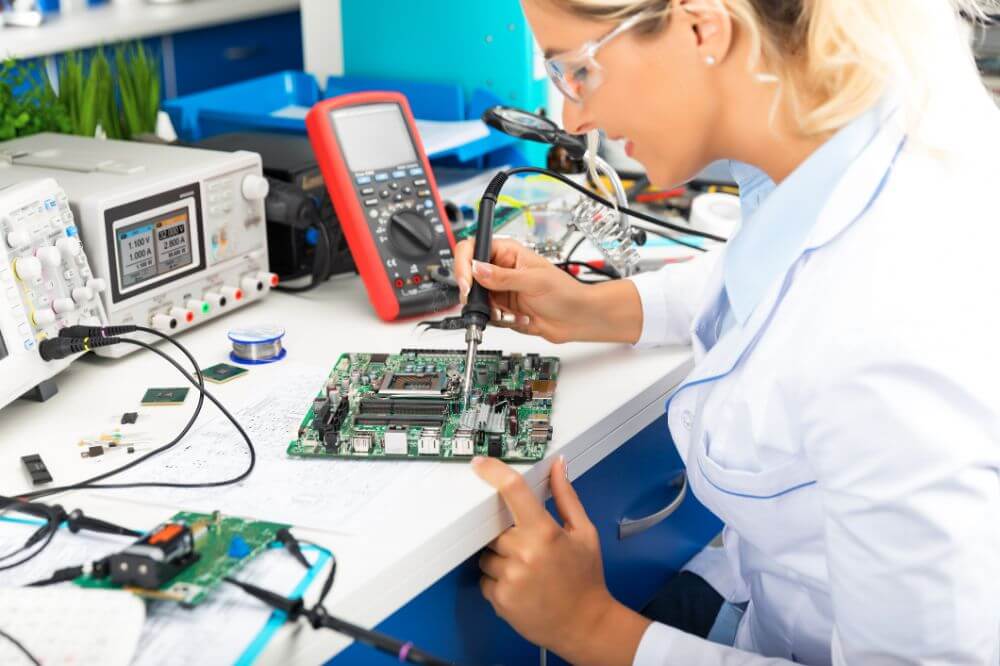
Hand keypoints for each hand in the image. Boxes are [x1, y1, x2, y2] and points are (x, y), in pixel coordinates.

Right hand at [453, 237, 587, 342]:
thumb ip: (503, 277)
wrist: (576, 318)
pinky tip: (519, 319)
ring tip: (510, 314)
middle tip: (485, 304)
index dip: (465, 263)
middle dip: (474, 293)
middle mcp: (500, 269)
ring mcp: (500, 290)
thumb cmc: (565, 292)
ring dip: (491, 310)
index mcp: (508, 252)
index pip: (474, 248)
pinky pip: (488, 315)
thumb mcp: (534, 281)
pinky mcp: (502, 309)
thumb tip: (477, 269)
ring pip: (476, 299)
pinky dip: (500, 321)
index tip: (467, 283)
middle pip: (469, 275)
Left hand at [473, 456, 650, 664]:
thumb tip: (558, 466)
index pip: (513, 491)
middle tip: (529, 546)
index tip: (480, 465)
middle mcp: (524, 553)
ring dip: (501, 557)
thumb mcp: (584, 533)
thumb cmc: (586, 578)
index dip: (493, 472)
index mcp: (545, 532)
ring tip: (527, 569)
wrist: (585, 624)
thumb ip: (566, 497)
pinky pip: (485, 578)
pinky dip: (498, 580)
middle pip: (494, 527)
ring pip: (487, 554)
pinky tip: (521, 585)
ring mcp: (510, 577)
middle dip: (507, 533)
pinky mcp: (500, 598)